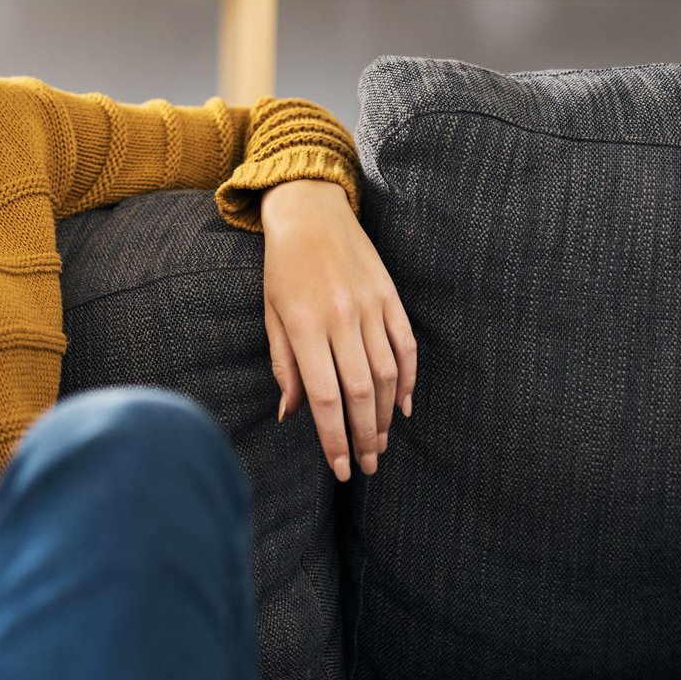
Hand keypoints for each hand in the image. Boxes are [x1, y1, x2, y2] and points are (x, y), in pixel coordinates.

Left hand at [257, 179, 417, 482]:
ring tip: (381, 443)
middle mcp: (340, 318)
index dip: (334, 439)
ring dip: (385, 416)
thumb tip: (291, 415)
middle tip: (368, 466)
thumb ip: (284, 366)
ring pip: (387, 375)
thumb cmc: (282, 268)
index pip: (325, 398)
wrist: (309, 211)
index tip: (342, 468)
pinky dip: (409, 381)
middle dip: (365, 437)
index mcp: (304, 325)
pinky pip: (406, 347)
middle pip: (360, 393)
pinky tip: (403, 407)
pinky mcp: (390, 296)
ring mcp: (370, 306)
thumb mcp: (271, 315)